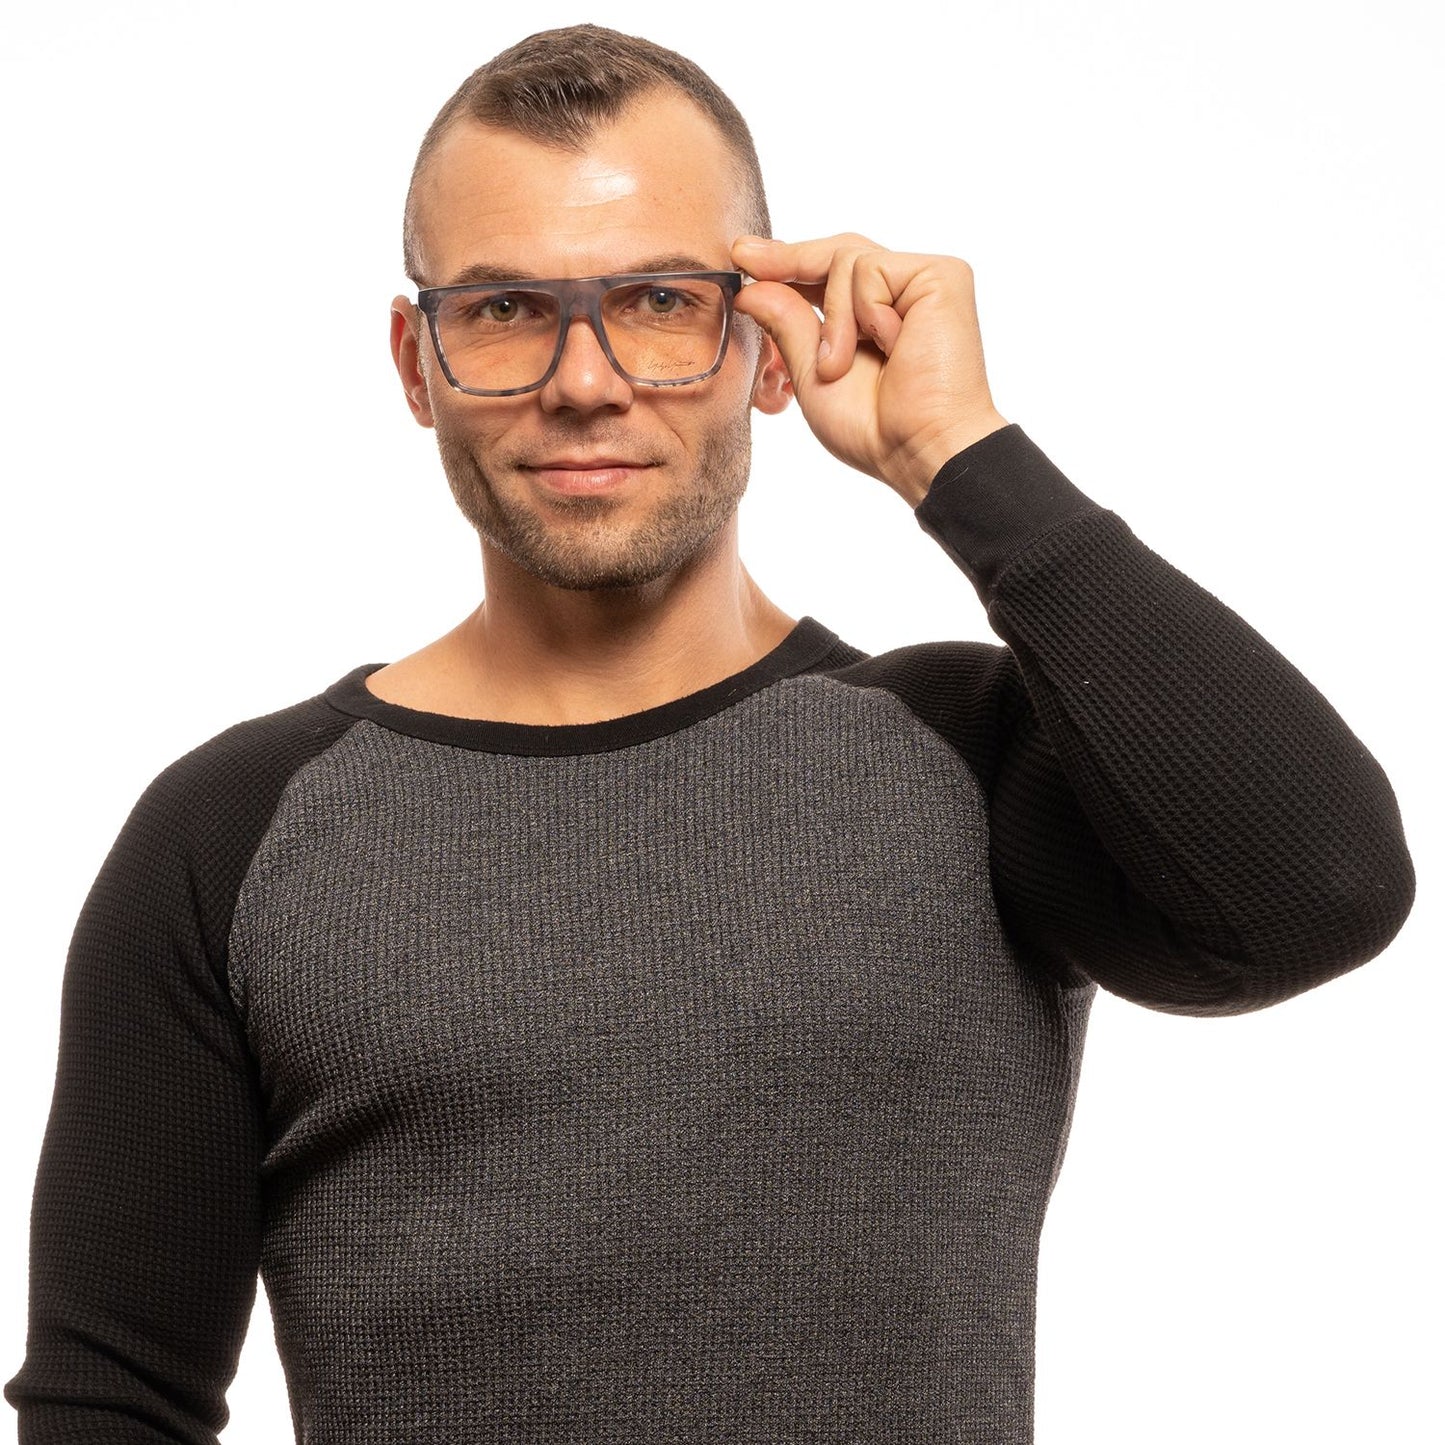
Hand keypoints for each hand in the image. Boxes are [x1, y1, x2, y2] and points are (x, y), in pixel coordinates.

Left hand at [731, 234, 1009, 505]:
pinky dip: (862, 311)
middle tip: (743, 258)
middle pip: (838, 251)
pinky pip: (872, 268)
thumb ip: (788, 326)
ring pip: (847, 260)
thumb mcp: (812, 374)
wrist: (919, 447)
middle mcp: (904, 292)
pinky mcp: (943, 275)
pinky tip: (887, 346)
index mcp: (877, 314)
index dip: (787, 261)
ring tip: (840, 365)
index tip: (742, 257)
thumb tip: (751, 289)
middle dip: (790, 261)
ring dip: (833, 319)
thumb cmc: (874, 427)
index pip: (829, 272)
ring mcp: (924, 281)